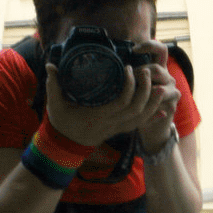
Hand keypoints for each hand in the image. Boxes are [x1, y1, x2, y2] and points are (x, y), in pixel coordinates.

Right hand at [45, 40, 177, 148]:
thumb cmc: (61, 123)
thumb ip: (53, 85)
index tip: (128, 69)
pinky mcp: (119, 130)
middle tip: (147, 72)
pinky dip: (151, 118)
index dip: (129, 85)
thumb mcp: (54, 104)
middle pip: (135, 109)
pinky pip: (139, 125)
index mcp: (97, 115)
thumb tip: (50, 65)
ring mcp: (116, 128)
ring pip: (140, 119)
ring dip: (153, 104)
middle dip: (145, 91)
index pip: (121, 102)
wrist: (65, 146)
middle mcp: (110, 123)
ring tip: (161, 88)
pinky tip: (163, 111)